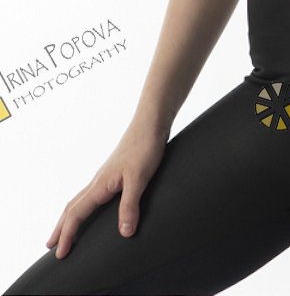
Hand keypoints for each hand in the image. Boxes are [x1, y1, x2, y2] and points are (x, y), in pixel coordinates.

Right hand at [45, 118, 169, 258]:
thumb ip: (130, 205)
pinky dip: (85, 206)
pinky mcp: (114, 172)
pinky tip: (94, 208)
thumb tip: (124, 233)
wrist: (150, 123)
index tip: (59, 253)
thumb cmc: (144, 147)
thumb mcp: (139, 179)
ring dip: (70, 216)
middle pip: (72, 207)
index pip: (76, 214)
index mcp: (100, 184)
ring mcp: (105, 176)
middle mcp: (98, 181)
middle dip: (61, 228)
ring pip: (81, 199)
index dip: (67, 234)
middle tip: (51, 246)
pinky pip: (92, 194)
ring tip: (67, 230)